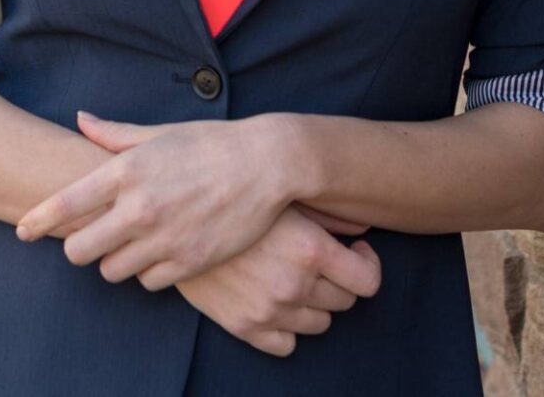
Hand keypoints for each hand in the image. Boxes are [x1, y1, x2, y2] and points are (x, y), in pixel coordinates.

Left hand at [15, 111, 297, 289]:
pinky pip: (148, 282)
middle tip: (89, 241)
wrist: (267, 164)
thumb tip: (80, 120)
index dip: (37, 220)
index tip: (22, 230)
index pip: (65, 205)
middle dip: (79, 248)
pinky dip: (148, 272)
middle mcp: (139, 208)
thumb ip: (114, 134)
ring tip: (129, 245)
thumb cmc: (210, 144)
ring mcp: (164, 239)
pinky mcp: (189, 261)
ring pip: (112, 272)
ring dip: (114, 262)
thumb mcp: (159, 133)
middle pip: (80, 251)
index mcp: (126, 171)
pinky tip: (158, 254)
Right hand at [174, 203, 382, 356]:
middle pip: (344, 301)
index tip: (355, 254)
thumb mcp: (284, 198)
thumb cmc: (234, 198)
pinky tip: (276, 303)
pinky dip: (286, 329)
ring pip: (319, 324)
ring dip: (314, 304)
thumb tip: (364, 227)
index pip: (368, 281)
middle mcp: (295, 284)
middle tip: (321, 263)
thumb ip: (329, 216)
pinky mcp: (244, 326)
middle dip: (338, 281)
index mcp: (310, 249)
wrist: (175, 215)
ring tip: (296, 279)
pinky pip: (286, 345)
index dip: (367, 266)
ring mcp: (269, 309)